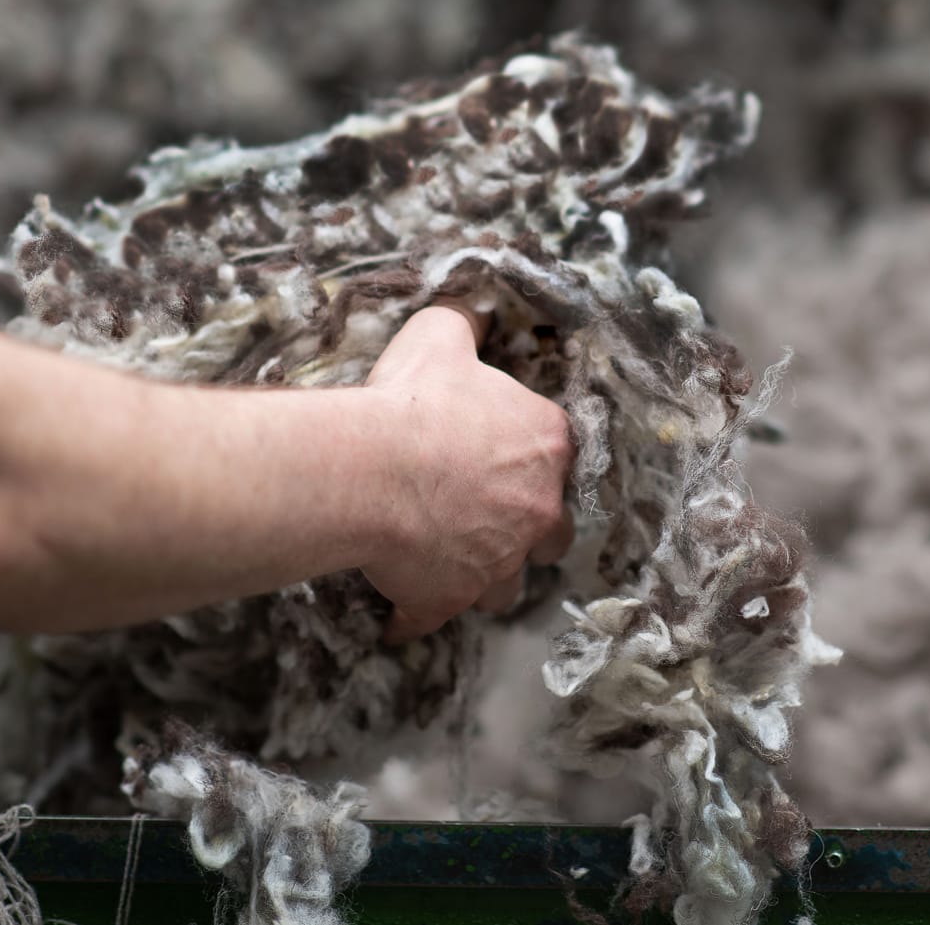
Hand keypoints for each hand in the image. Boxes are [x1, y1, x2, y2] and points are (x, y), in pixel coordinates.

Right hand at [362, 302, 574, 641]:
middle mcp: (535, 511)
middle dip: (530, 533)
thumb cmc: (410, 400)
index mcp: (546, 445)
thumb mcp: (440, 337)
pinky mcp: (448, 599)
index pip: (561, 457)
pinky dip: (414, 615)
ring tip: (452, 568)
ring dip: (483, 579)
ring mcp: (496, 563)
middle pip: (552, 535)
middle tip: (491, 520)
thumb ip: (463, 324)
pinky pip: (431, 618)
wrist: (367, 467)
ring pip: (504, 587)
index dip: (533, 460)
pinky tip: (396, 613)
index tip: (503, 460)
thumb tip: (468, 312)